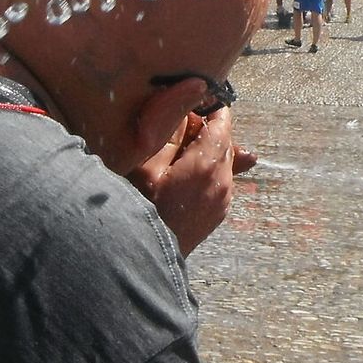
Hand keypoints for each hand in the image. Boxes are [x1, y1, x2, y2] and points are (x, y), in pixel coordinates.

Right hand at [128, 109, 241, 255]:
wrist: (143, 260)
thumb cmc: (139, 210)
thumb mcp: (144, 165)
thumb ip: (167, 131)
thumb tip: (186, 103)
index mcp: (208, 165)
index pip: (222, 122)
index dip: (207, 107)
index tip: (189, 102)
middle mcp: (224, 182)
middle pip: (224, 141)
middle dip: (203, 129)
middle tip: (173, 129)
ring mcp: (223, 201)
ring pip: (222, 161)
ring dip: (203, 151)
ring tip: (172, 154)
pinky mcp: (217, 213)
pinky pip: (218, 180)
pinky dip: (204, 170)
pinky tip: (179, 175)